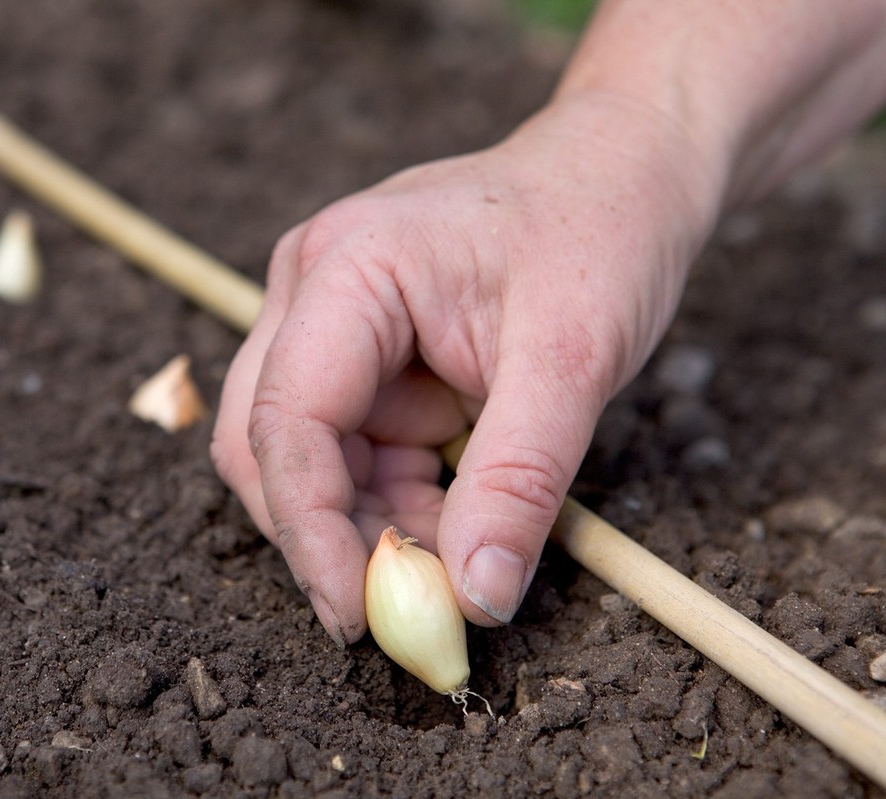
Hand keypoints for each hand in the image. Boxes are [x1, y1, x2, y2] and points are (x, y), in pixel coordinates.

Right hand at [211, 94, 718, 643]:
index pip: (286, 418)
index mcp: (347, 267)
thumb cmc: (600, 233)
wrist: (619, 175)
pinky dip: (389, 505)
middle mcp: (310, 291)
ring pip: (302, 461)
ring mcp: (324, 323)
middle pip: (266, 444)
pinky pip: (349, 454)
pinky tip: (451, 519)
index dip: (309, 529)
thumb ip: (518, 480)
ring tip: (455, 557)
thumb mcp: (574, 357)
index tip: (358, 617)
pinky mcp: (355, 356)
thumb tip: (476, 598)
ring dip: (365, 526)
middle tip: (409, 608)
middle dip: (327, 535)